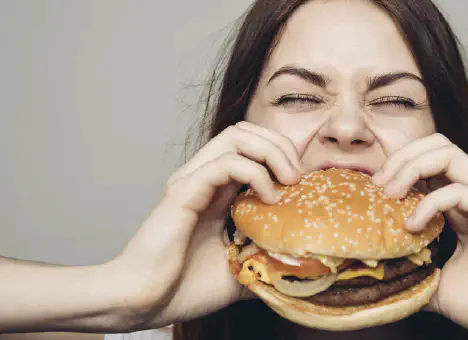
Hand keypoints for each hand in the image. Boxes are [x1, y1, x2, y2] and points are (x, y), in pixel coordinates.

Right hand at [107, 121, 302, 329]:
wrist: (143, 304)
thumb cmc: (184, 289)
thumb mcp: (240, 270)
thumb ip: (265, 257)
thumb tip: (299, 260)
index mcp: (216, 191)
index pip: (251, 146)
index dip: (283, 154)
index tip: (305, 184)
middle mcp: (203, 178)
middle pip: (247, 131)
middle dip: (281, 146)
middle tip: (300, 178)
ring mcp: (192, 182)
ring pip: (236, 135)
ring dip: (271, 151)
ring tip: (289, 181)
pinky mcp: (183, 192)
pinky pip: (225, 163)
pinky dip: (255, 173)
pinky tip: (269, 198)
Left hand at [372, 133, 467, 338]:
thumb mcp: (437, 283)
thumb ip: (414, 270)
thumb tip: (379, 275)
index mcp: (463, 205)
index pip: (430, 160)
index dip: (399, 165)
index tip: (373, 191)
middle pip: (438, 144)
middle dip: (402, 157)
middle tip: (377, 186)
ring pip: (450, 154)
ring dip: (412, 167)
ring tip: (390, 194)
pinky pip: (461, 191)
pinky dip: (430, 203)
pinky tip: (412, 225)